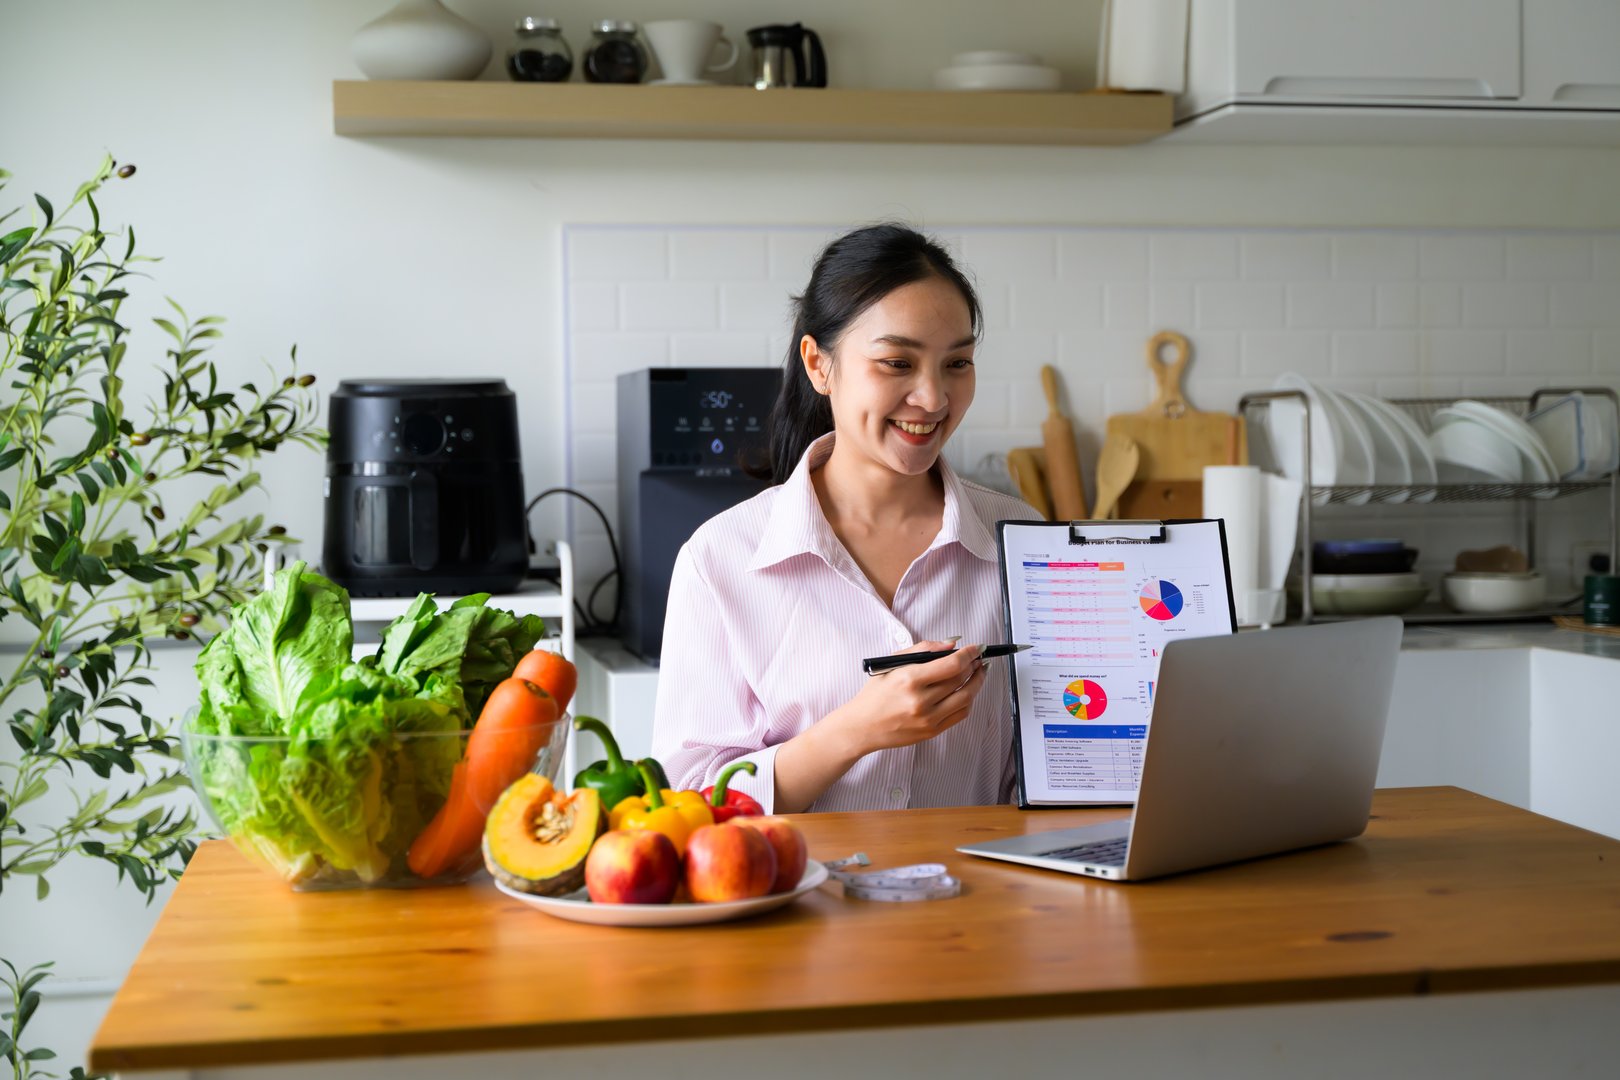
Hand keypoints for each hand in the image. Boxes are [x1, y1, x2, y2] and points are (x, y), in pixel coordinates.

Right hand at [828, 640, 987, 757]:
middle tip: (978, 658)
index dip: (969, 654)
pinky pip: (960, 714)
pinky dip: (968, 700)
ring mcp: (927, 719)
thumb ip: (923, 649)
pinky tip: (967, 691)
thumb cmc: (875, 693)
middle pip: (961, 679)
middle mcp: (920, 701)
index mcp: (909, 679)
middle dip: (975, 665)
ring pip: (966, 697)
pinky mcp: (931, 732)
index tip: (976, 648)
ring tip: (979, 673)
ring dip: (977, 682)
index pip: (951, 664)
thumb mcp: (892, 663)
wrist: (862, 726)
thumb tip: (951, 644)